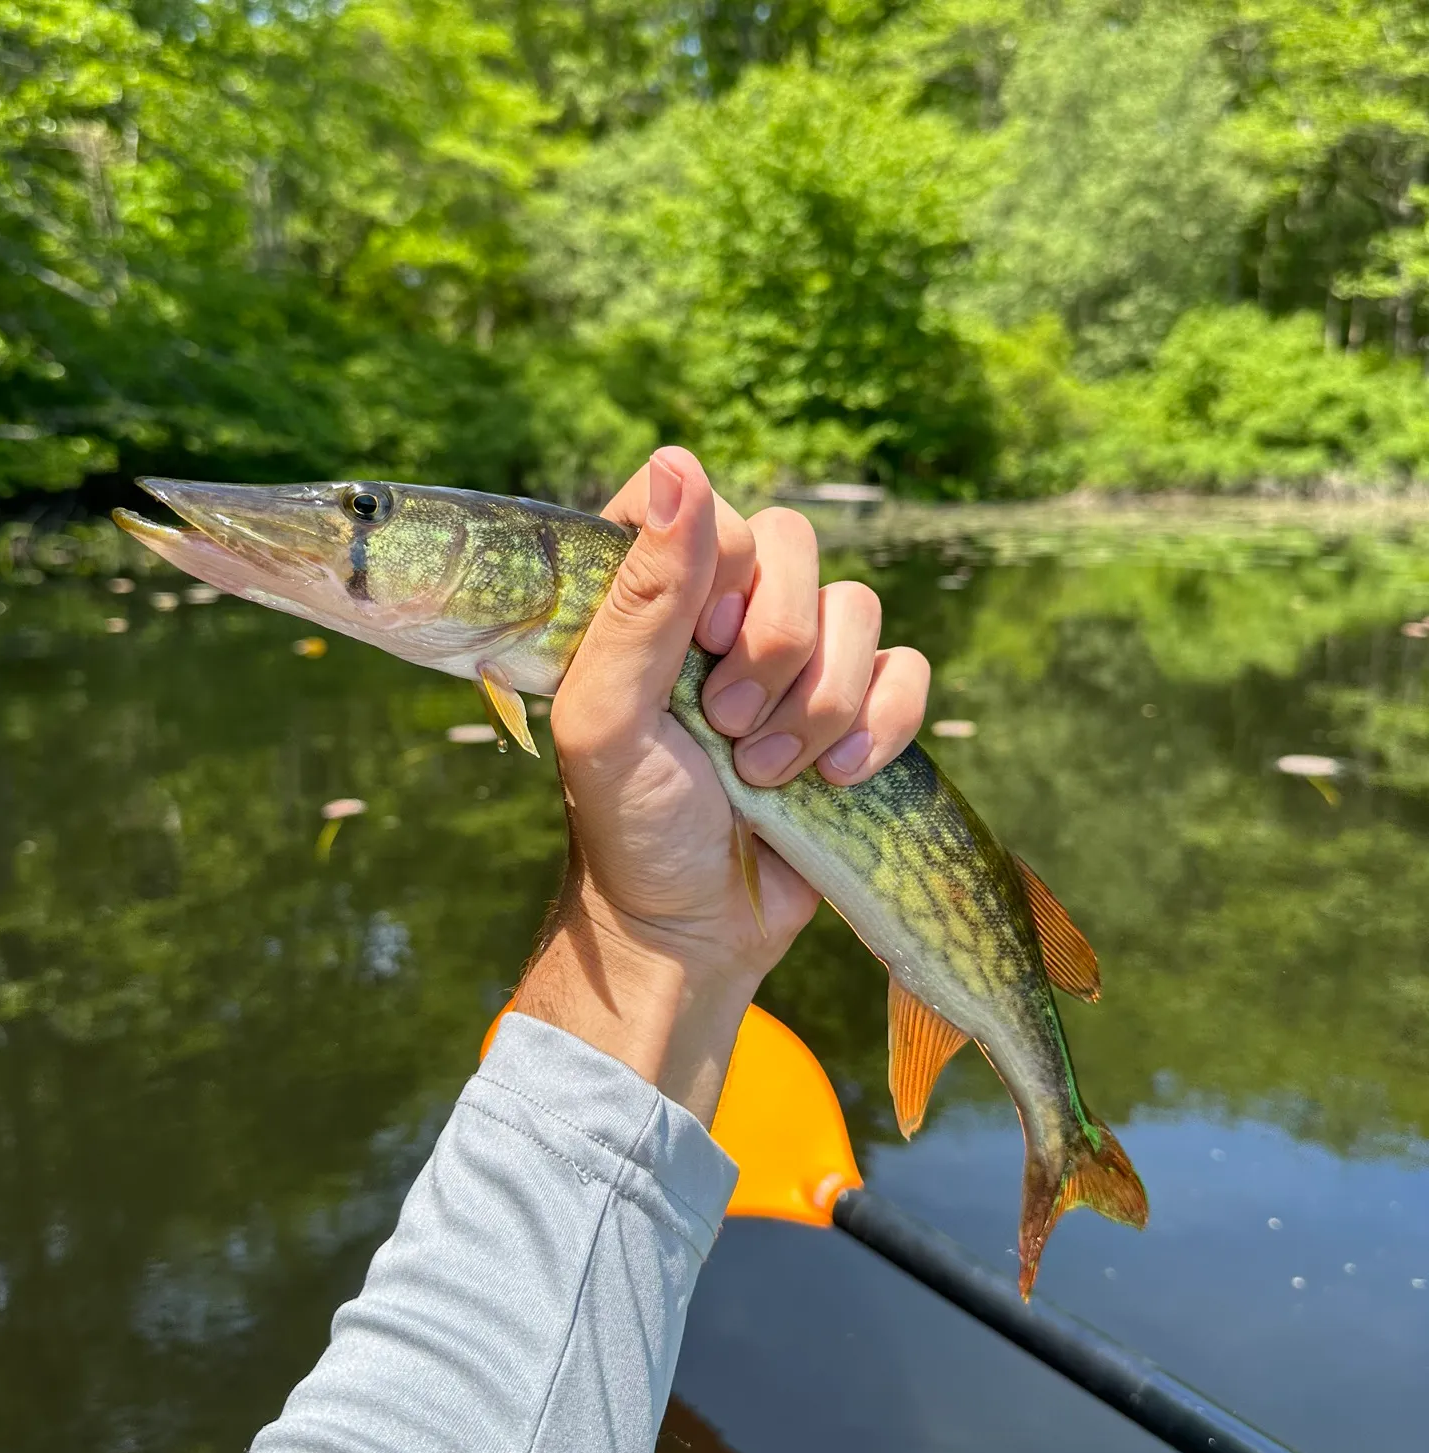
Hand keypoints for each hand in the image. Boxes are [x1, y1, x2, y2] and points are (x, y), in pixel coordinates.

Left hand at [514, 448, 929, 1125]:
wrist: (691, 929)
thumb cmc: (629, 825)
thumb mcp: (606, 716)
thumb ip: (642, 596)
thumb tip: (681, 462)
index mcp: (651, 595)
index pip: (703, 502)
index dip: (717, 564)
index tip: (697, 641)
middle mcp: (727, 613)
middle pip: (796, 544)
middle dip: (772, 648)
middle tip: (723, 726)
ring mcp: (798, 660)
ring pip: (858, 610)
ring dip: (817, 704)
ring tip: (764, 774)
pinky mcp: (856, 711)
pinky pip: (909, 670)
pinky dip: (882, 725)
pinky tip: (837, 778)